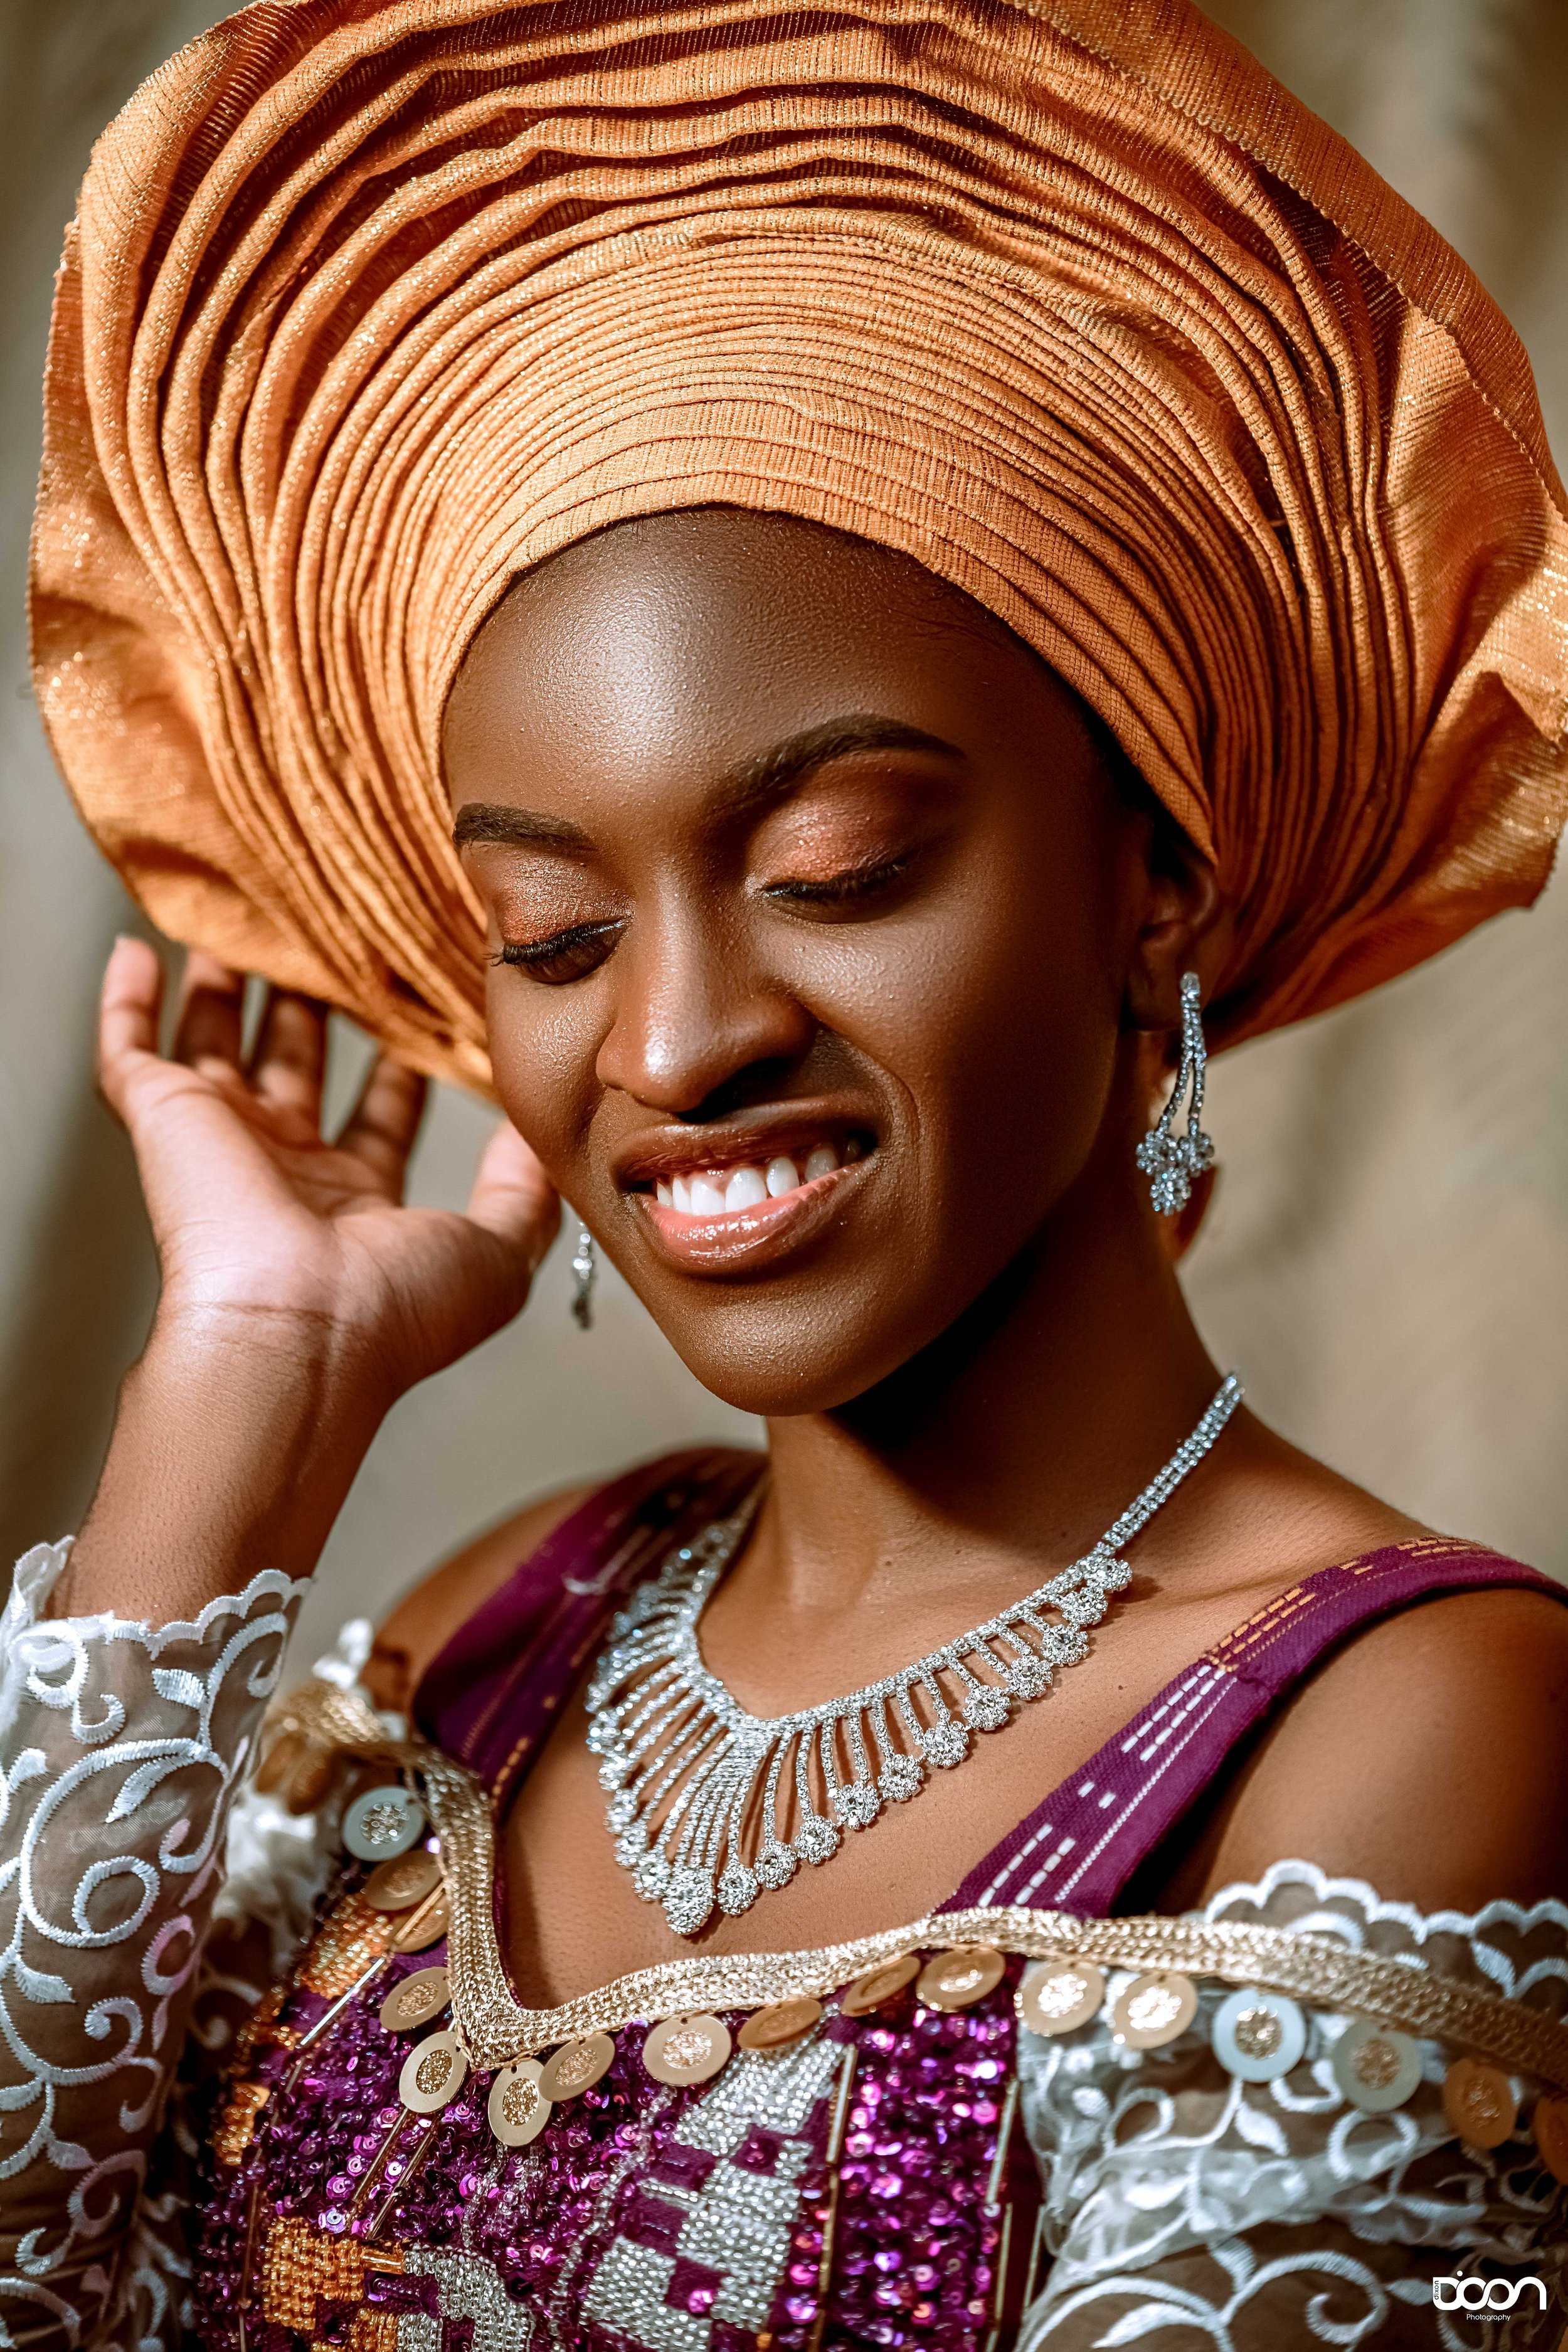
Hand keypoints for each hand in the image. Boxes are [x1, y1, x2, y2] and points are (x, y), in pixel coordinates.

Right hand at [57, 941, 559, 1617]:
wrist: (300, 1332)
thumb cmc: (397, 1310)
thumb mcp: (496, 1249)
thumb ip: (522, 1187)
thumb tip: (538, 1131)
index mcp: (360, 1203)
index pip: (383, 1114)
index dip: (403, 1061)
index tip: (427, 996)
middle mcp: (289, 1170)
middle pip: (297, 1068)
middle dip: (315, 1008)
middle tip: (338, 936)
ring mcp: (222, 1143)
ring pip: (217, 1045)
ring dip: (228, 988)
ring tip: (250, 918)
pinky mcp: (164, 1119)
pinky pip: (130, 1048)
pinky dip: (130, 999)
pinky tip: (142, 944)